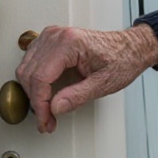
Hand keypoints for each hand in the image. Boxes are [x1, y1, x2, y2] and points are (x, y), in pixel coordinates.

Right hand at [16, 22, 157, 131]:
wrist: (130, 48)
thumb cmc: (122, 60)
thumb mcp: (103, 83)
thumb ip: (78, 96)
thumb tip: (55, 108)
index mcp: (69, 43)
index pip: (40, 78)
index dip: (40, 104)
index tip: (45, 121)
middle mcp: (56, 36)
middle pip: (30, 74)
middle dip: (36, 102)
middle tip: (47, 121)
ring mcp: (52, 37)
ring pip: (26, 69)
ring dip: (33, 93)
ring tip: (47, 112)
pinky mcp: (51, 41)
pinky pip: (31, 62)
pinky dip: (35, 81)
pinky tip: (45, 96)